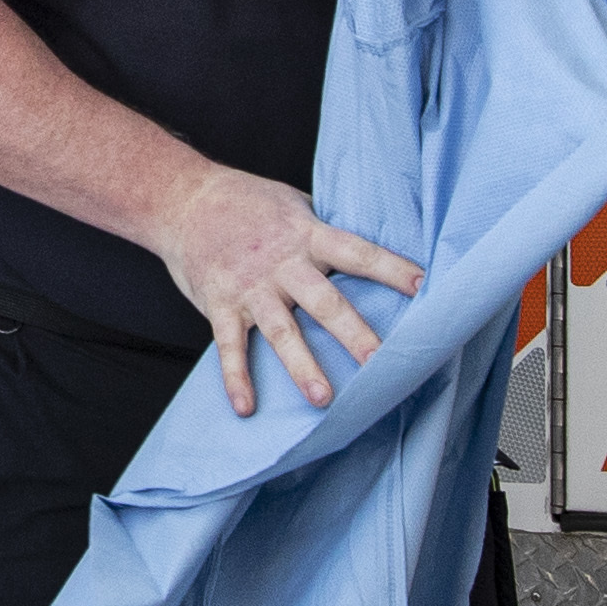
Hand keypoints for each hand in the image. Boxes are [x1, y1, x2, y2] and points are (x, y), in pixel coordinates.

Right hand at [147, 164, 419, 416]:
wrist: (182, 198)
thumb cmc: (244, 201)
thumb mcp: (293, 204)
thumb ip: (324, 233)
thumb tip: (366, 258)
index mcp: (306, 235)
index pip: (357, 253)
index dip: (391, 269)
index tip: (424, 286)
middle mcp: (282, 263)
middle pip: (325, 302)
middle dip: (354, 334)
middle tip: (381, 363)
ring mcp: (250, 287)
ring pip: (281, 332)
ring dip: (302, 366)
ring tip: (323, 398)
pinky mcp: (220, 304)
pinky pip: (229, 346)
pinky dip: (236, 377)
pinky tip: (247, 407)